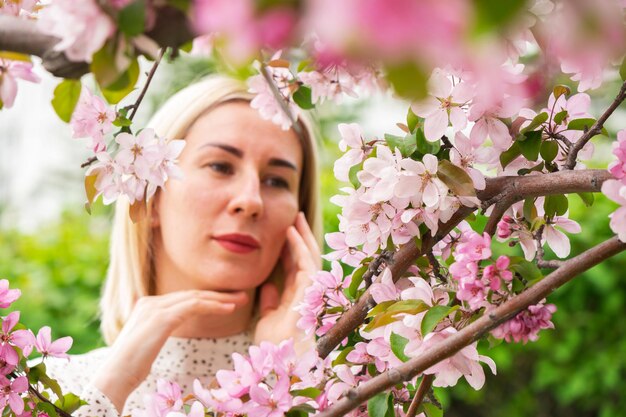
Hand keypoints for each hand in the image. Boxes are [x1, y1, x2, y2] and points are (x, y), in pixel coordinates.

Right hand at [91, 289, 247, 412]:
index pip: (183, 298)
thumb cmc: (130, 369)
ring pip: (196, 297)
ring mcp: (155, 308)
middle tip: (240, 296)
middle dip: (218, 295)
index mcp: (146, 306)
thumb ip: (157, 332)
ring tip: (241, 300)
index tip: (226, 301)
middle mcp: (150, 302)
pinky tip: (229, 309)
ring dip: (221, 298)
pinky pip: (195, 306)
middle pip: (191, 294)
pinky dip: (214, 306)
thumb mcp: (147, 344)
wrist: (114, 378)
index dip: (206, 298)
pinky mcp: (163, 317)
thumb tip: (165, 333)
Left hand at [255, 212, 320, 352]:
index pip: (294, 268)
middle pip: (305, 259)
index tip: (282, 234)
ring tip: (296, 217)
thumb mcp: (267, 319)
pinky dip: (299, 246)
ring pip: (310, 257)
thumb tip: (267, 285)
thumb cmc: (274, 347)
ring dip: (303, 236)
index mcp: (296, 299)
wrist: (280, 362)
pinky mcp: (310, 291)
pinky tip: (291, 232)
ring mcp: (310, 292)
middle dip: (300, 238)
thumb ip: (270, 302)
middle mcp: (306, 293)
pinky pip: (306, 262)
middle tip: (294, 218)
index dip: (289, 250)